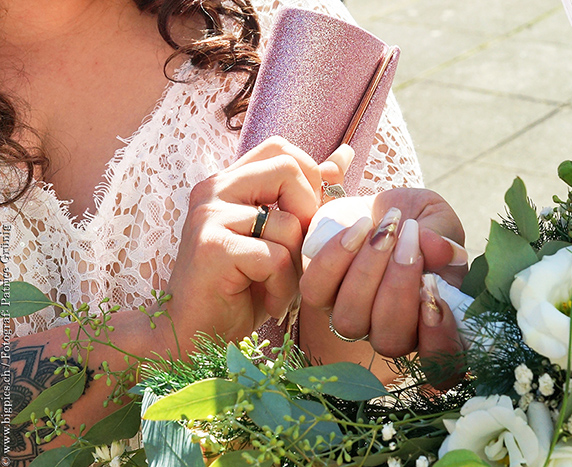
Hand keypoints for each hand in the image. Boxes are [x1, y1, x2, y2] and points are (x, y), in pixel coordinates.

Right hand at [165, 137, 352, 344]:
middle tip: (294, 254)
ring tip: (277, 285)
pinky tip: (268, 300)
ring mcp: (210, 217)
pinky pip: (276, 258)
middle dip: (308, 216)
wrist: (194, 335)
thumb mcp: (281, 238)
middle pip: (288, 170)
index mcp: (229, 182)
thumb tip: (345, 155)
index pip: (281, 148)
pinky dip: (282, 287)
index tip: (305, 219)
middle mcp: (214, 190)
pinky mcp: (214, 248)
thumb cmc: (242, 287)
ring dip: (296, 266)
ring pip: (289, 224)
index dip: (308, 178)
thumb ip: (306, 195)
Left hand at [299, 188, 467, 387]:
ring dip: (367, 271)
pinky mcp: (319, 294)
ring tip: (385, 229)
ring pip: (350, 320)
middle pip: (390, 341)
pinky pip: (317, 290)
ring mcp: (352, 318)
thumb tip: (441, 252)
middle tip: (409, 239)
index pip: (440, 363)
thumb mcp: (440, 222)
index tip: (437, 293)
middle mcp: (390, 332)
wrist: (384, 204)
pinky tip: (360, 228)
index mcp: (431, 326)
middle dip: (399, 288)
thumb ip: (442, 238)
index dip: (439, 340)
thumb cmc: (421, 221)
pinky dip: (337, 257)